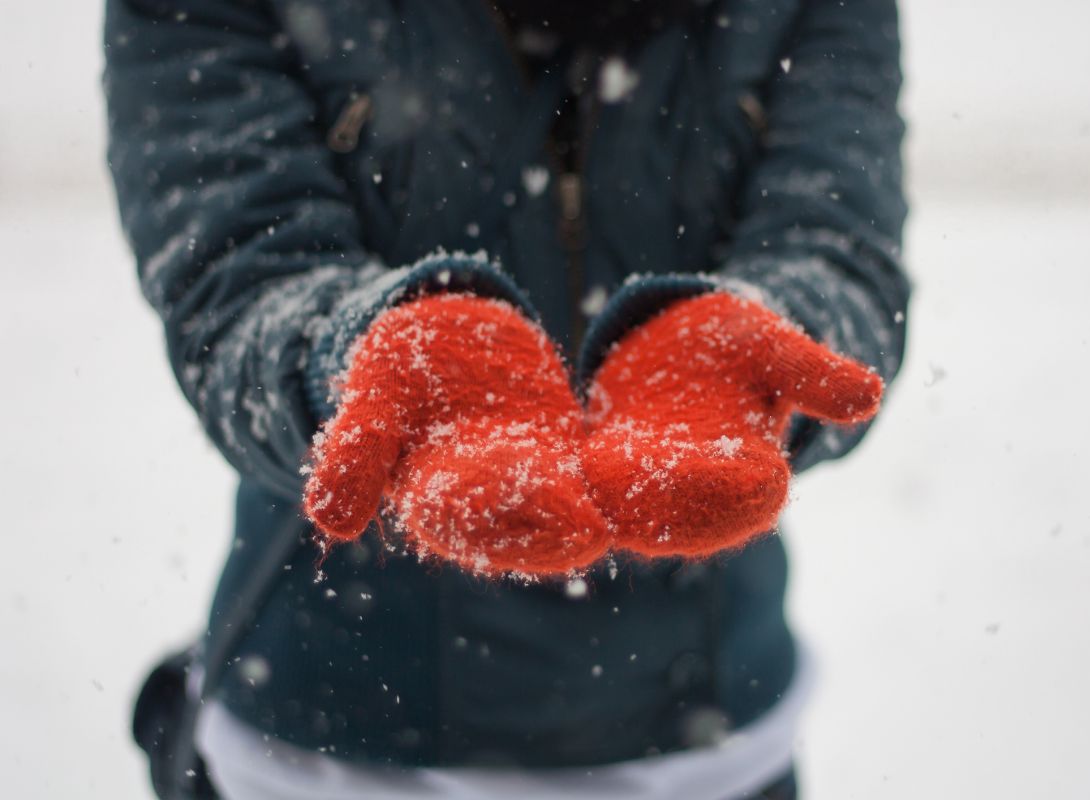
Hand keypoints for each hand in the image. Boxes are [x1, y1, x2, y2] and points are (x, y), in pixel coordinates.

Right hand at [303, 294, 609, 576]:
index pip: (466, 519)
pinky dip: (625, 472)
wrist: (443, 337)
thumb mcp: (372, 396)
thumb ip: (355, 454)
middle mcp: (491, 502)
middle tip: (597, 529)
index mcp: (436, 498)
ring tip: (633, 508)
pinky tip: (666, 469)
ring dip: (600, 507)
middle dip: (560, 526)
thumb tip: (326, 521)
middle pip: (527, 522)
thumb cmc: (396, 367)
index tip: (534, 517)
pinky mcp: (568, 454)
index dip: (501, 518)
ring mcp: (534, 479)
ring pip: (571, 502)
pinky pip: (599, 470)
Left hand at [583, 292, 881, 557]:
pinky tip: (552, 473)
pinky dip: (575, 484)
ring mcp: (651, 489)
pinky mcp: (606, 471)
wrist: (685, 342)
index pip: (748, 497)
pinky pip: (590, 485)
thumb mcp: (778, 350)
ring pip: (631, 507)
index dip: (730, 492)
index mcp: (755, 474)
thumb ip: (816, 376)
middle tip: (626, 492)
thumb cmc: (743, 346)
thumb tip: (871, 396)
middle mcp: (701, 494)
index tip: (710, 482)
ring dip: (608, 502)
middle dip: (655, 505)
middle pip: (682, 512)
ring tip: (583, 486)